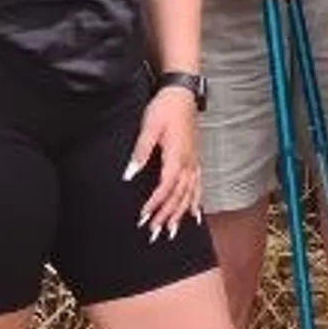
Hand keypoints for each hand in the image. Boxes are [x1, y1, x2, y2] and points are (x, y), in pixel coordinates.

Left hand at [124, 90, 202, 234]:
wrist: (182, 95)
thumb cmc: (164, 109)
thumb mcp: (148, 128)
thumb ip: (140, 152)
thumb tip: (129, 174)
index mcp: (176, 156)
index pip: (166, 186)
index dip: (155, 203)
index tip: (144, 216)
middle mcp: (188, 163)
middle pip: (179, 196)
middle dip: (167, 215)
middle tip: (155, 232)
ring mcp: (193, 163)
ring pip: (189, 194)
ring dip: (180, 214)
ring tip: (171, 231)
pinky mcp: (195, 161)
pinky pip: (198, 187)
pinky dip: (196, 202)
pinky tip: (194, 214)